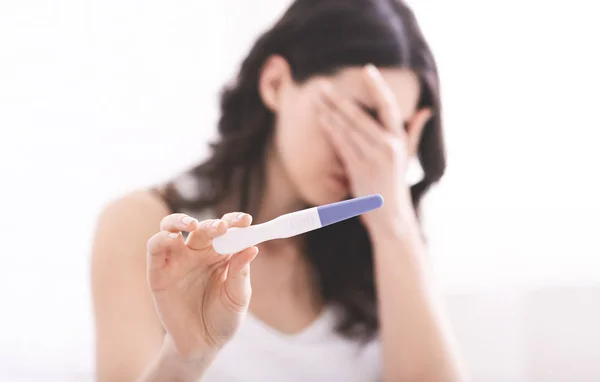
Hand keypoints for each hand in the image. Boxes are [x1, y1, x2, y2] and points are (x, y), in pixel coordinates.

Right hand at [146, 213, 257, 358]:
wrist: (202, 345)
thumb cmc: (224, 318)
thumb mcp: (238, 297)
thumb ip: (240, 272)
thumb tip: (252, 247)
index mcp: (221, 254)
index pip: (227, 229)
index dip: (235, 221)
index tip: (246, 220)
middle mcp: (198, 252)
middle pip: (202, 227)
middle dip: (212, 224)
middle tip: (222, 227)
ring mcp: (177, 260)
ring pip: (172, 227)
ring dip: (179, 221)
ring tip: (192, 225)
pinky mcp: (158, 272)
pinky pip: (155, 248)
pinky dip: (161, 239)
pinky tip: (172, 238)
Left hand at [316, 64, 431, 230]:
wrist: (390, 215)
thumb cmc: (395, 182)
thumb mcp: (408, 155)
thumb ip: (414, 131)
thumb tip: (426, 110)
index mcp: (400, 140)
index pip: (388, 107)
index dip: (378, 87)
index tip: (367, 69)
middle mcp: (388, 147)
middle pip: (360, 116)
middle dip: (338, 100)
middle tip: (322, 85)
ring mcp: (373, 158)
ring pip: (347, 129)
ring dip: (330, 113)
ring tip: (316, 99)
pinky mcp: (359, 169)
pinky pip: (342, 145)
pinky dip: (331, 131)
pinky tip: (321, 119)